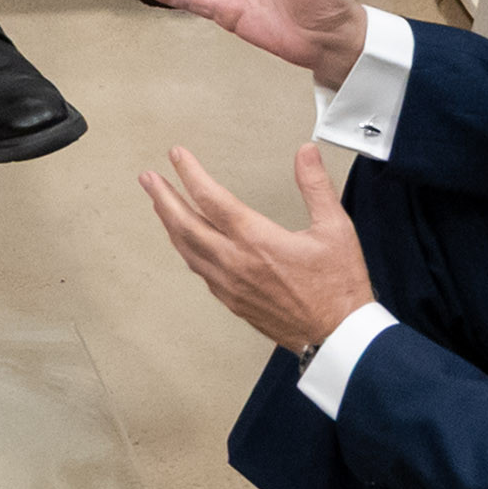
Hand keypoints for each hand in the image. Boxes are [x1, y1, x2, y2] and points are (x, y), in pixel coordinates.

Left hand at [139, 143, 370, 352]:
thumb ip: (315, 186)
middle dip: (163, 197)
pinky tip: (185, 241)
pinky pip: (199, 270)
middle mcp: (235, 262)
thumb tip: (305, 153)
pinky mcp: (232, 301)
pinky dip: (185, 248)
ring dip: (169, 223)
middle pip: (185, 224)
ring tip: (159, 204)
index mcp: (257, 240)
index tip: (177, 155)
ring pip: (187, 249)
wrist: (337, 335)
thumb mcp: (335, 229)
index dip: (190, 173)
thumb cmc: (339, 287)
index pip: (211, 198)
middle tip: (148, 178)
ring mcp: (230, 284)